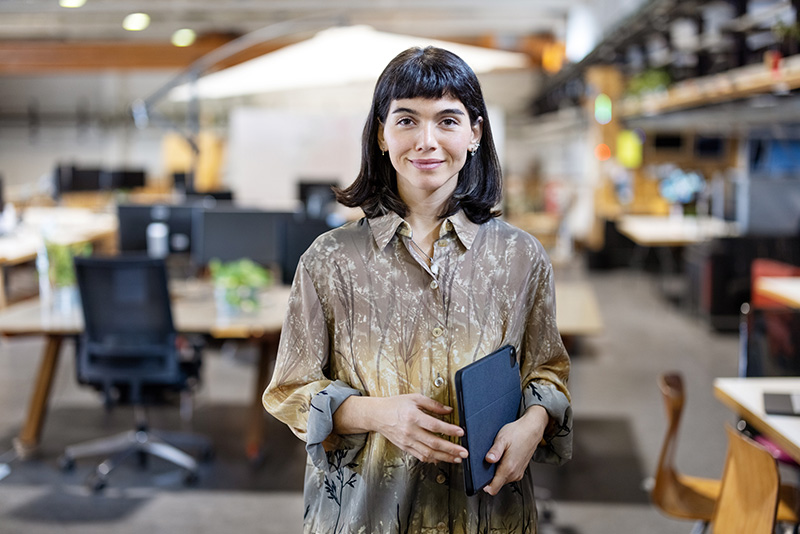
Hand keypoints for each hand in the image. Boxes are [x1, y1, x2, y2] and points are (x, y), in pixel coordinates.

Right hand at [338, 393, 467, 463]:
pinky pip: (420, 456)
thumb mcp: (414, 398)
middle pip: (434, 443)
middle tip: (464, 452)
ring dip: (444, 457)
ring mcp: (407, 441)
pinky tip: (441, 459)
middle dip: (451, 449)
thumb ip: (433, 404)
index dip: (449, 430)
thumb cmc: (395, 405)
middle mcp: (410, 431)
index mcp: (413, 417)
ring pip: (428, 453)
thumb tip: (449, 410)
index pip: (434, 426)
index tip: (461, 432)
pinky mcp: (405, 447)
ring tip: (457, 458)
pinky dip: (432, 459)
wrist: (377, 415)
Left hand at [482, 405, 548, 494]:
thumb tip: (488, 459)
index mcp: (509, 468)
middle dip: (490, 476)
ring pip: (502, 479)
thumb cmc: (518, 432)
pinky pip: (508, 475)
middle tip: (488, 461)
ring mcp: (518, 472)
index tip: (479, 478)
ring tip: (496, 457)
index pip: (493, 489)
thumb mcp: (502, 439)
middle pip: (497, 484)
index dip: (484, 486)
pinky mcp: (520, 470)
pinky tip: (503, 457)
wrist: (532, 429)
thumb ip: (495, 451)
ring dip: (497, 472)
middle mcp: (515, 473)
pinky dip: (503, 469)